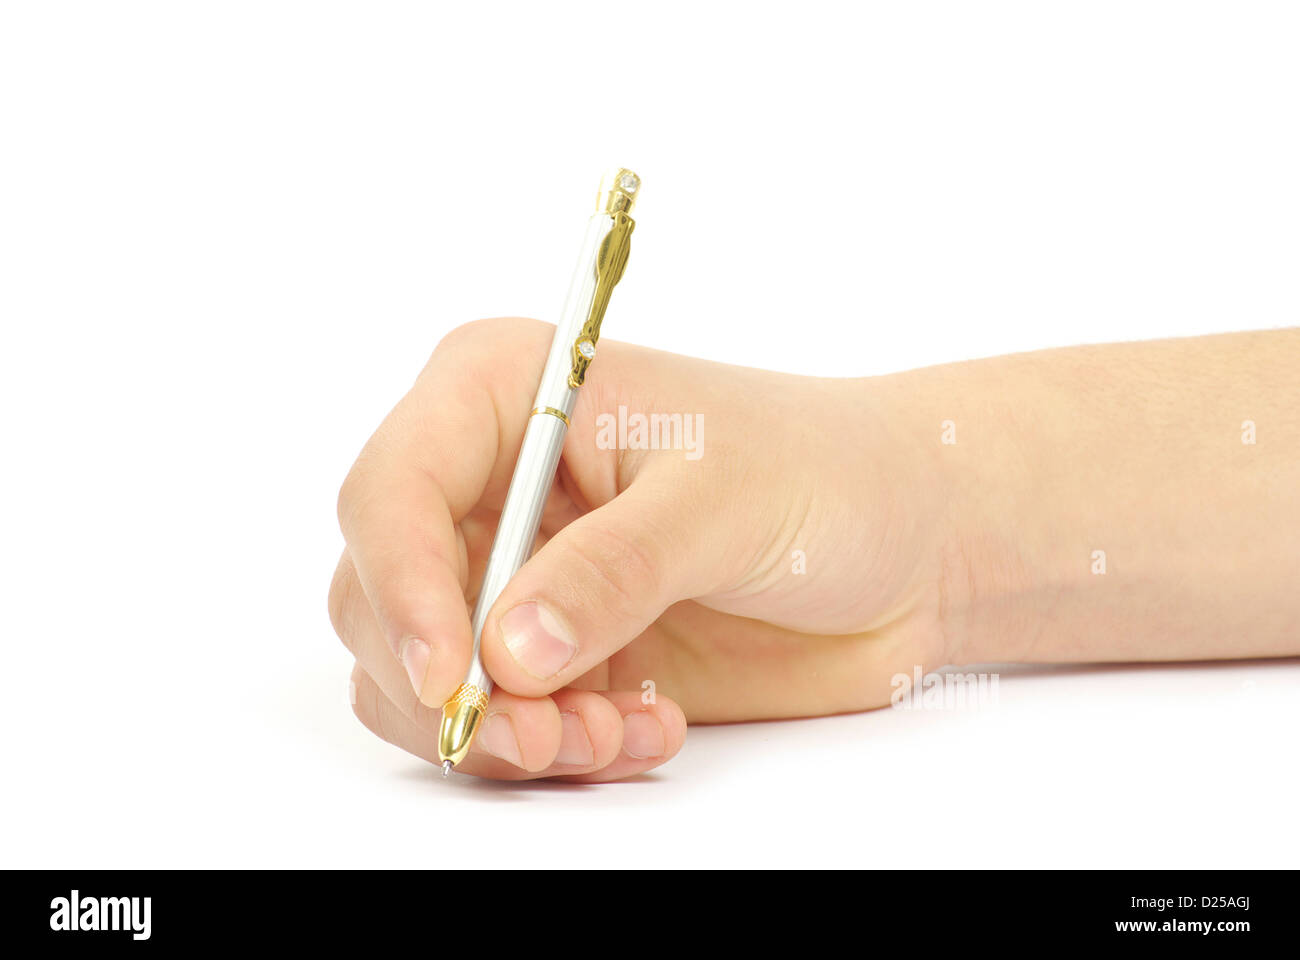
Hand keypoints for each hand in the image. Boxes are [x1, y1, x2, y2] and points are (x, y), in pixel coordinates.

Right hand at [329, 317, 952, 780]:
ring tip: (608, 737)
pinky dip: (553, 750)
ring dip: (501, 731)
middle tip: (543, 732)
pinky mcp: (556, 652)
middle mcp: (492, 487)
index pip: (391, 491)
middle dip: (450, 683)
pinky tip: (646, 732)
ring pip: (425, 677)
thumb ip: (611, 570)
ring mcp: (518, 576)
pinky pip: (501, 723)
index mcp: (509, 397)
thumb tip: (504, 652)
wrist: (900, 544)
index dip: (400, 585)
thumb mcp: (721, 500)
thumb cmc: (821, 471)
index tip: (450, 674)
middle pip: (380, 598)